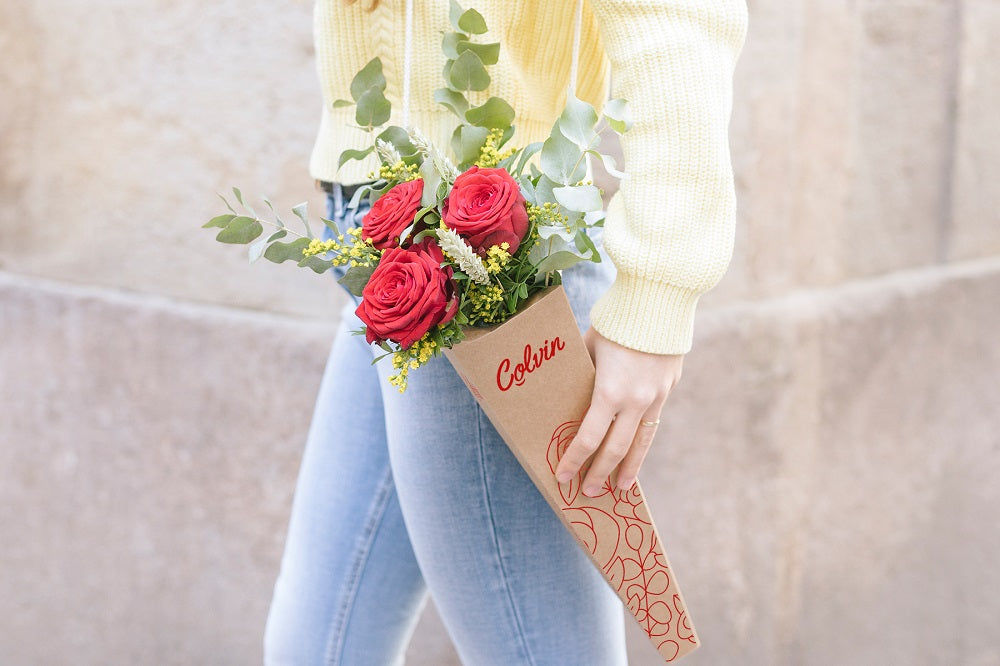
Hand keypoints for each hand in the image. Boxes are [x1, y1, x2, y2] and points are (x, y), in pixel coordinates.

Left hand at [554, 327, 683, 495]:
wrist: (660, 299)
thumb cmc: (615, 321)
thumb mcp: (587, 347)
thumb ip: (579, 374)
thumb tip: (564, 393)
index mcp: (610, 392)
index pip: (588, 438)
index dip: (574, 460)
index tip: (562, 476)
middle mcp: (636, 401)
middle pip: (615, 449)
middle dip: (599, 473)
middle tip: (588, 492)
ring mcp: (656, 397)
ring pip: (641, 443)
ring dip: (628, 469)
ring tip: (620, 488)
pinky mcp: (668, 389)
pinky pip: (653, 424)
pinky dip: (643, 444)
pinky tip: (637, 455)